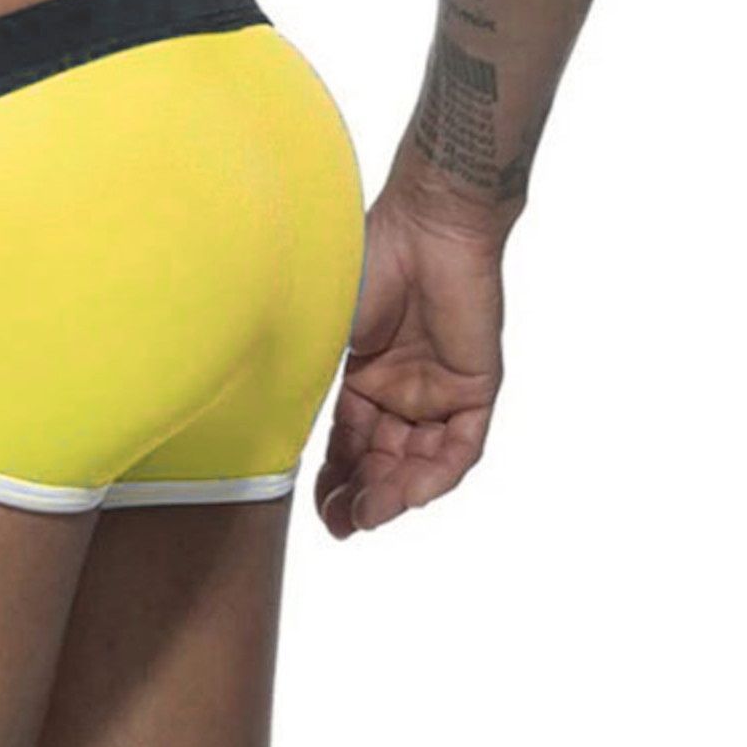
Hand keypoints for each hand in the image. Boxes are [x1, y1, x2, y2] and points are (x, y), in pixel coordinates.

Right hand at [314, 182, 505, 538]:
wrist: (424, 222)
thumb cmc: (364, 260)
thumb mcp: (324, 333)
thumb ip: (307, 380)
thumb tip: (269, 429)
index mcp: (364, 376)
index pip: (349, 444)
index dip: (334, 480)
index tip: (318, 512)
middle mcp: (403, 389)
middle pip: (384, 460)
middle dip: (362, 497)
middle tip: (342, 525)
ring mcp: (440, 389)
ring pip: (421, 461)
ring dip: (396, 493)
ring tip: (369, 514)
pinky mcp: (477, 386)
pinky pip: (461, 446)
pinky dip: (437, 473)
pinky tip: (410, 491)